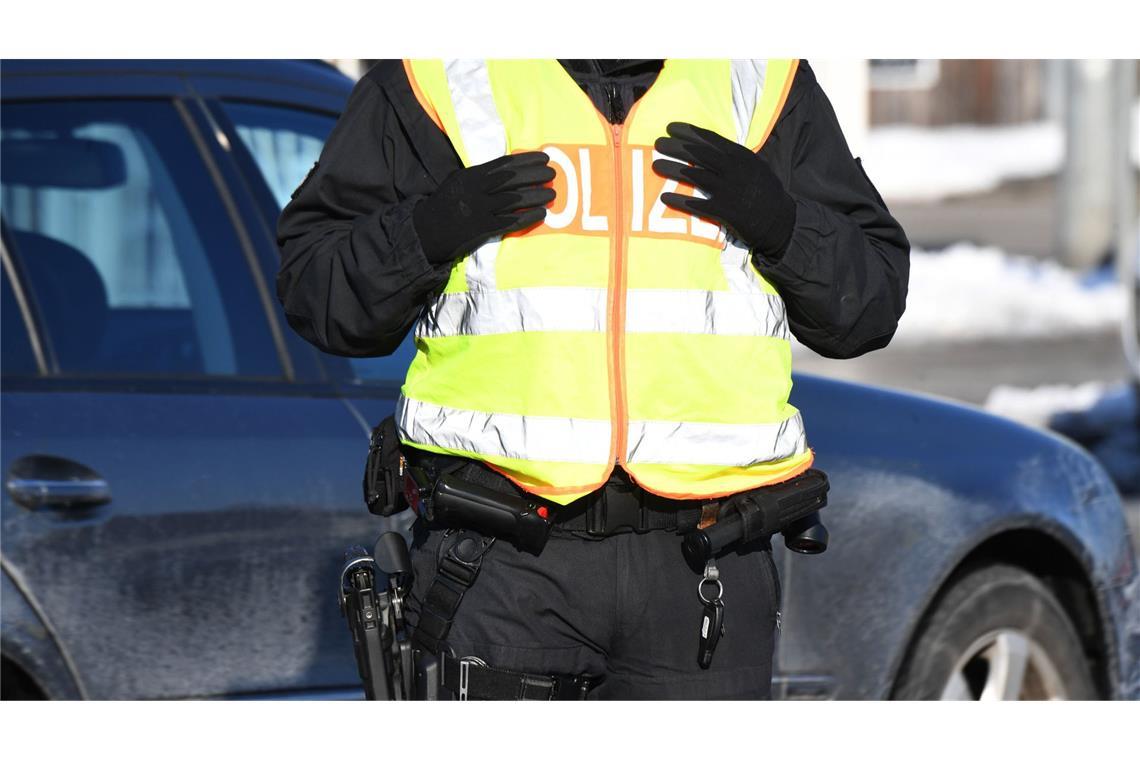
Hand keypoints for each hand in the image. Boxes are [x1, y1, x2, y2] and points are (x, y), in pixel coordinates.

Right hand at [413, 152, 555, 263]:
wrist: (427, 230)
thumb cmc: (447, 203)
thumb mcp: (459, 181)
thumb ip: (482, 175)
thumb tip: (511, 168)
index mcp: (472, 175)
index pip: (505, 164)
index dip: (527, 160)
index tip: (544, 157)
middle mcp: (476, 190)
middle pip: (512, 179)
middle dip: (535, 175)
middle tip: (553, 174)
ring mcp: (479, 210)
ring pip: (514, 200)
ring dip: (536, 196)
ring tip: (553, 193)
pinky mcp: (482, 229)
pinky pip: (510, 222)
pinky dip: (528, 218)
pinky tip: (542, 213)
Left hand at [652, 122, 795, 257]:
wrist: (780, 221)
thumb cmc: (766, 193)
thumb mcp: (755, 167)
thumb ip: (735, 158)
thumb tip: (713, 148)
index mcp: (741, 156)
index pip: (710, 139)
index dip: (688, 132)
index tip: (670, 127)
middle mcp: (733, 169)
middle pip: (698, 154)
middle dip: (675, 146)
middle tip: (657, 143)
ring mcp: (728, 190)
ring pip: (694, 175)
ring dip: (672, 169)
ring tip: (656, 165)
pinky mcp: (724, 211)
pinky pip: (697, 204)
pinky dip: (680, 200)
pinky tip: (664, 197)